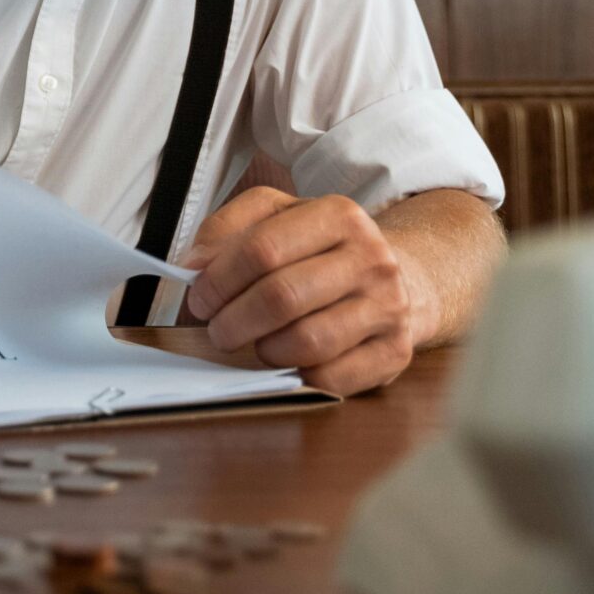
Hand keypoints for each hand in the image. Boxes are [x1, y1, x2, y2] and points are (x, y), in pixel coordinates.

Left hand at [178, 187, 428, 395]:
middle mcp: (371, 259)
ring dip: (264, 350)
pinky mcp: (394, 352)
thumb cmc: (325, 249)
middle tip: (218, 329)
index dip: (219, 279)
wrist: (399, 277)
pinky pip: (331, 378)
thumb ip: (229, 228)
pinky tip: (289, 360)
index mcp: (339, 215)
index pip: (263, 249)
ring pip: (306, 342)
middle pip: (281, 297)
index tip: (199, 296)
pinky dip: (297, 375)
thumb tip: (194, 264)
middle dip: (232, 321)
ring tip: (256, 342)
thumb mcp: (280, 216)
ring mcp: (388, 308)